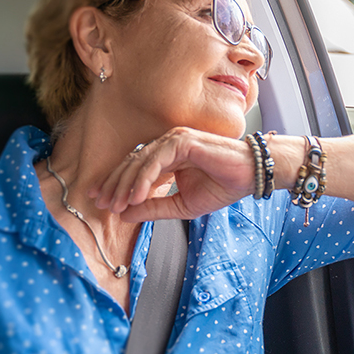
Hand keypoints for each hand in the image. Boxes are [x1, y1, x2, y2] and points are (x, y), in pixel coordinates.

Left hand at [88, 127, 254, 221]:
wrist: (251, 176)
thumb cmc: (223, 186)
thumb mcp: (182, 205)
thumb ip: (154, 208)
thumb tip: (124, 214)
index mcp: (168, 156)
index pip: (135, 169)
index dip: (117, 185)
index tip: (103, 202)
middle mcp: (168, 144)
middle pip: (132, 162)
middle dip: (115, 184)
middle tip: (102, 203)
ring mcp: (175, 139)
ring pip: (141, 160)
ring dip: (127, 183)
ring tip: (118, 203)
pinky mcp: (184, 141)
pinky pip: (157, 160)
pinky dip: (145, 178)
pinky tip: (137, 195)